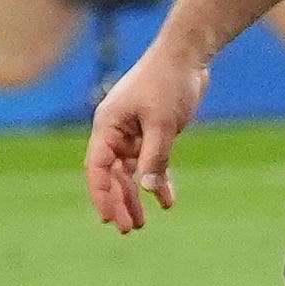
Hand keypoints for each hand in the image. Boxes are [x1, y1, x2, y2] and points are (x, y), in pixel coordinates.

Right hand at [84, 39, 209, 230]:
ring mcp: (133, 132)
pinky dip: (158, 180)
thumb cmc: (169, 83)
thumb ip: (155, 157)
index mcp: (107, 126)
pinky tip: (166, 201)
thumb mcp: (164, 123)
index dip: (101, 195)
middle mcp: (115, 131)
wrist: (187, 56)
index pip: (97, 168)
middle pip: (112, 174)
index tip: (110, 219)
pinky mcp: (153, 132)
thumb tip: (147, 190)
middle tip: (129, 229)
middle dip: (119, 202)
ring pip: (131, 172)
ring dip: (136, 196)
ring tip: (143, 223)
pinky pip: (151, 162)